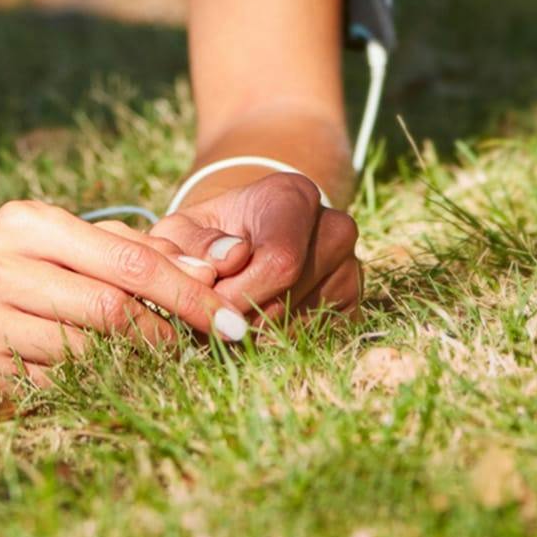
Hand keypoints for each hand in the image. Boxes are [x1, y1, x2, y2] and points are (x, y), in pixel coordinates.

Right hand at [0, 199, 248, 392]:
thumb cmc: (34, 268)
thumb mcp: (76, 243)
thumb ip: (142, 251)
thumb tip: (215, 267)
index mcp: (24, 222)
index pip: (128, 261)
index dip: (188, 294)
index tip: (234, 323)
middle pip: (111, 311)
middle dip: (166, 334)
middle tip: (198, 348)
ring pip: (89, 355)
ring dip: (135, 365)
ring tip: (156, 362)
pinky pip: (62, 389)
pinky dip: (95, 387)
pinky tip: (107, 379)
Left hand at [146, 172, 361, 327]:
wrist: (244, 238)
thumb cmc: (208, 233)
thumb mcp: (183, 228)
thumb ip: (191, 244)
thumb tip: (220, 267)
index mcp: (294, 196)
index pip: (280, 261)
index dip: (240, 292)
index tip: (209, 301)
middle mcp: (333, 229)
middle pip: (288, 298)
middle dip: (241, 317)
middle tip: (209, 318)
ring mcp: (350, 270)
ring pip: (300, 324)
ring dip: (256, 333)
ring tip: (226, 316)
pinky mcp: (353, 305)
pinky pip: (314, 338)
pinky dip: (278, 341)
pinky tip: (254, 322)